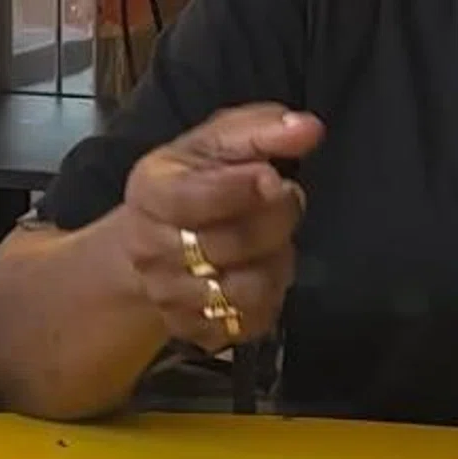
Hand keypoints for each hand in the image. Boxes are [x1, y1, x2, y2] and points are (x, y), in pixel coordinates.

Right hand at [118, 103, 322, 352]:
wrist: (156, 237)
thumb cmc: (195, 179)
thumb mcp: (219, 141)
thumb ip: (262, 130)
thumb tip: (307, 129)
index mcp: (150, 191)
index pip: (191, 199)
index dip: (239, 190)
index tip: (275, 178)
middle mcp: (149, 249)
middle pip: (227, 244)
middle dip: (275, 219)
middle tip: (289, 196)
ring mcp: (168, 295)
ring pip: (245, 290)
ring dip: (277, 261)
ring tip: (276, 239)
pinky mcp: (193, 329)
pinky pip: (250, 322)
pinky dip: (271, 297)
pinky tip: (263, 269)